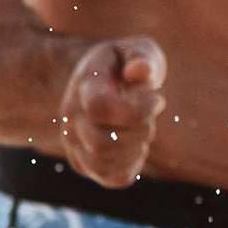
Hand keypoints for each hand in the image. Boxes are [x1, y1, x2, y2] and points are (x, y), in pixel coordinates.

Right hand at [58, 37, 167, 186]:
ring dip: (136, 147)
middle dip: (139, 130)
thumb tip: (139, 71)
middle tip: (149, 115)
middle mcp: (71, 118)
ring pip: (105, 163)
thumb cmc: (122, 65)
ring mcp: (75, 143)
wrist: (95, 83)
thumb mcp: (135, 49)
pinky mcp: (86, 163)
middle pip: (101, 142)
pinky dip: (132, 164)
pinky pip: (114, 178)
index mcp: (84, 86)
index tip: (156, 96)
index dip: (136, 109)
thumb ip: (140, 56)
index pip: (100, 108)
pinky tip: (136, 145)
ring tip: (142, 128)